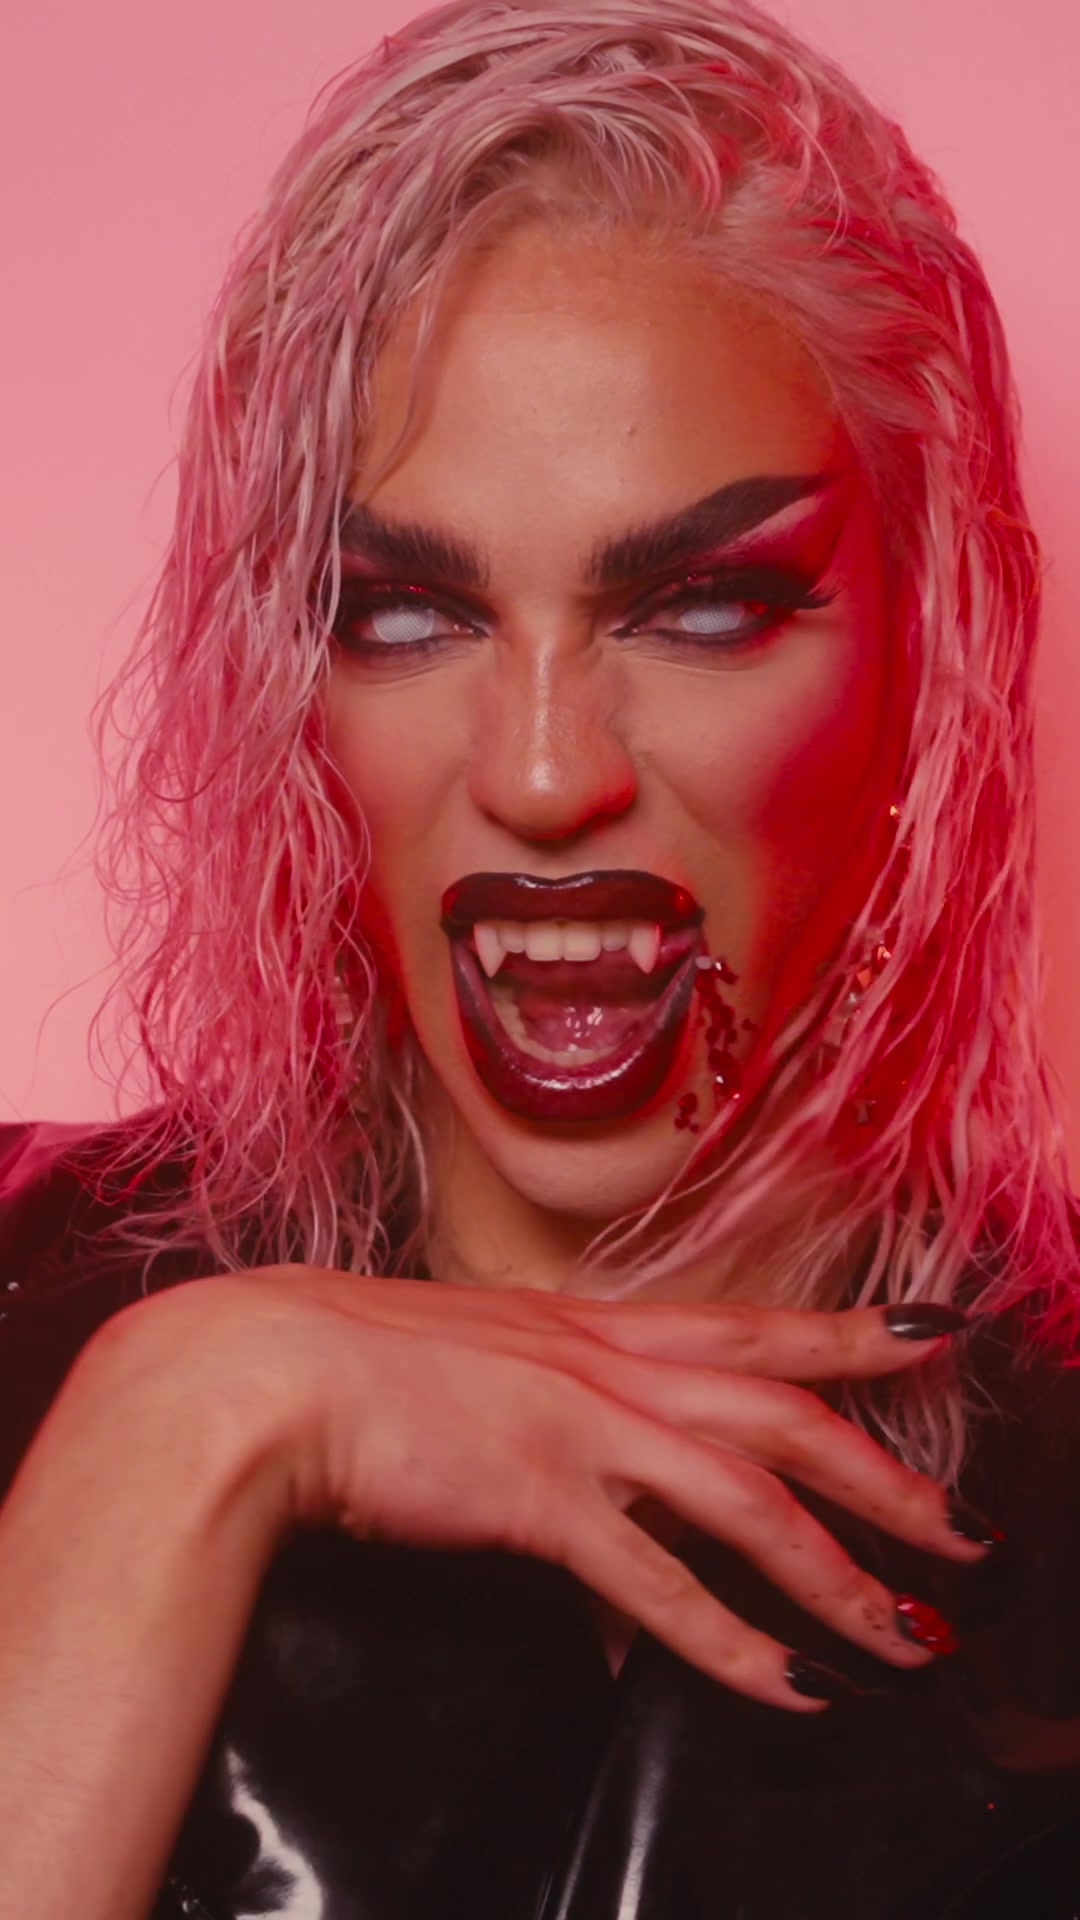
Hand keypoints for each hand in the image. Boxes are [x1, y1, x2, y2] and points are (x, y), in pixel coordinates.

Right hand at [94, 1269, 983, 1711]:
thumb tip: (587, 1458)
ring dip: (838, 1571)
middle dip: (886, 1472)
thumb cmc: (353, 1352)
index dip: (850, 1330)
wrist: (264, 1368)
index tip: (930, 1333)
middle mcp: (606, 1365)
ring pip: (749, 1498)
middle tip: (962, 1529)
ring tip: (905, 1632)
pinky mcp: (541, 1499)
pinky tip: (780, 1684)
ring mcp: (580, 1428)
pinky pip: (659, 1582)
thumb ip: (543, 1392)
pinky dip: (729, 1639)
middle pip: (784, 1409)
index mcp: (593, 1324)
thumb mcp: (475, 1352)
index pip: (751, 1321)